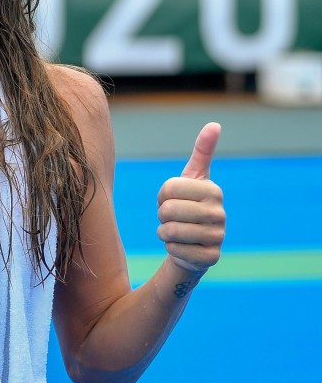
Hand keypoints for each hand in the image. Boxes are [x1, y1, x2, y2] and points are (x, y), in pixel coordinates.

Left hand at [156, 122, 225, 274]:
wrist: (192, 243)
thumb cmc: (188, 205)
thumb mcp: (193, 178)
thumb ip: (202, 152)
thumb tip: (214, 124)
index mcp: (213, 190)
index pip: (168, 188)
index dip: (162, 195)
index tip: (173, 199)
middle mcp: (220, 213)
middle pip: (168, 210)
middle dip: (162, 215)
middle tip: (174, 218)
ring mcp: (218, 236)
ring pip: (169, 231)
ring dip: (164, 232)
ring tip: (176, 231)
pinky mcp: (211, 258)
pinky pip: (174, 250)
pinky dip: (170, 248)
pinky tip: (183, 247)